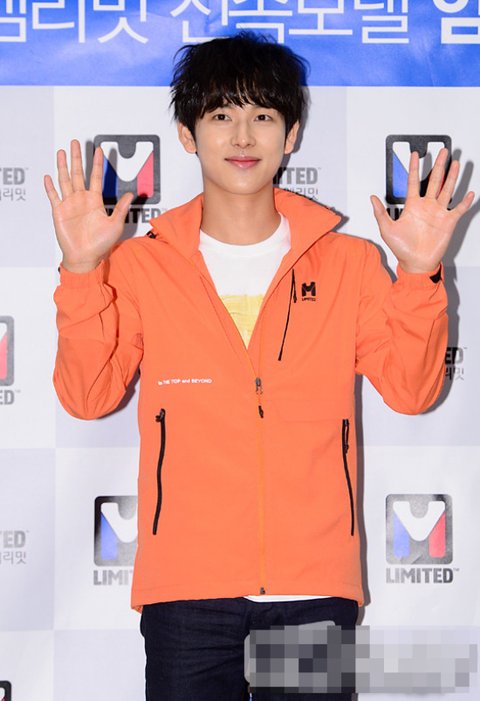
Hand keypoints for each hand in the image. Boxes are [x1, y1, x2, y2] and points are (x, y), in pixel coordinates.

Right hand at [44, 139, 133, 272]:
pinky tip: (48, 176)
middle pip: (78, 173)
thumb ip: (121, 208)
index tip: (98, 149)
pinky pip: (53, 197)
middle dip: (77, 158)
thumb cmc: (101, 244)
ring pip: (65, 180)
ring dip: (63, 166)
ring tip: (62, 152)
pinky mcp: (59, 212)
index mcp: (95, 201)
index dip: (97, 163)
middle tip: (76, 142)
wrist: (85, 257)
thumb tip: (132, 193)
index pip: (96, 177)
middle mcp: (81, 199)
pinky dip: (50, 187)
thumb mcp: (115, 224)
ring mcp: (69, 204)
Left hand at [370, 148, 474, 273]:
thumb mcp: (386, 230)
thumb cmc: (401, 249)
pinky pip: (458, 209)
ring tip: (455, 163)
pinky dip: (464, 202)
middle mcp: (426, 207)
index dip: (414, 167)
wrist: (415, 263)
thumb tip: (372, 198)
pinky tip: (469, 193)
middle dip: (438, 165)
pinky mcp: (448, 222)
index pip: (414, 181)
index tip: (414, 154)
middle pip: (434, 180)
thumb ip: (380, 213)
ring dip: (452, 177)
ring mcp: (438, 213)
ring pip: (447, 189)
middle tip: (442, 151)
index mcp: (412, 206)